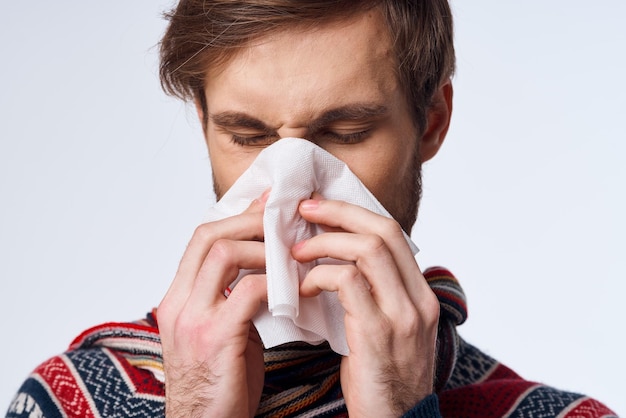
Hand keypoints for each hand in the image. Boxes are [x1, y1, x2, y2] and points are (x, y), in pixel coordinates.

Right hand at [157, 192, 268, 417]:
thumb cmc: (218, 384)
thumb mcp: (219, 333)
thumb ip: (232, 298)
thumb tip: (262, 267)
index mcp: (177, 299)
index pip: (200, 239)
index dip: (236, 217)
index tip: (266, 205)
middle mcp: (178, 303)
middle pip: (209, 236)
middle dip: (249, 220)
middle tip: (282, 217)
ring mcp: (192, 319)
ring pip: (224, 254)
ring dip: (263, 246)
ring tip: (290, 250)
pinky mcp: (215, 338)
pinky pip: (249, 291)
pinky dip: (274, 282)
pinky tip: (294, 286)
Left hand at [292, 197, 439, 416]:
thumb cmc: (381, 378)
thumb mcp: (387, 329)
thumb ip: (373, 293)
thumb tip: (336, 262)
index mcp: (421, 294)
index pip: (393, 233)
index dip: (355, 212)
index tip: (322, 207)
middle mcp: (419, 299)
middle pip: (383, 230)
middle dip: (339, 212)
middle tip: (304, 210)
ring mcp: (403, 315)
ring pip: (368, 249)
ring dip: (325, 242)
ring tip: (296, 251)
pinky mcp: (378, 333)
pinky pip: (347, 282)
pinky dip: (319, 276)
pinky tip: (302, 287)